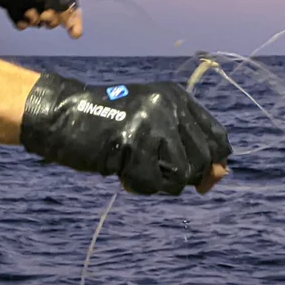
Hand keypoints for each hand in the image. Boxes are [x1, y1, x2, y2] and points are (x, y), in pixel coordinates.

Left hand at [0, 0, 82, 38]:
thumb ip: (68, 9)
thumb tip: (72, 19)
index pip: (71, 7)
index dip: (74, 21)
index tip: (74, 34)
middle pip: (54, 17)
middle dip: (50, 20)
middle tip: (44, 15)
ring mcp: (30, 0)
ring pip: (38, 21)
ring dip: (35, 20)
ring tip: (28, 12)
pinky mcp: (15, 5)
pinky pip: (23, 21)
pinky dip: (23, 22)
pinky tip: (20, 18)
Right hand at [19, 74, 230, 195]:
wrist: (63, 116)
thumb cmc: (108, 126)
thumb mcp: (152, 127)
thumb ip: (186, 148)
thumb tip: (221, 175)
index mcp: (177, 97)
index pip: (218, 137)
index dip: (215, 163)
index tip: (202, 178)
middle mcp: (169, 106)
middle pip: (203, 160)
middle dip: (183, 177)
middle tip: (155, 172)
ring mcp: (152, 123)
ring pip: (182, 175)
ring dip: (160, 183)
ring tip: (135, 170)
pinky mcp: (133, 143)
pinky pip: (154, 185)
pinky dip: (138, 187)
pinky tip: (122, 176)